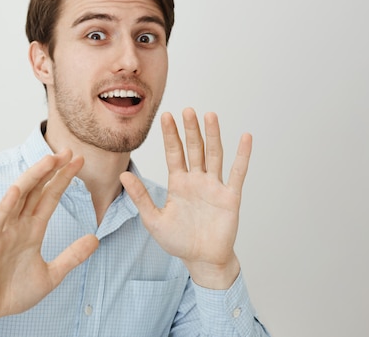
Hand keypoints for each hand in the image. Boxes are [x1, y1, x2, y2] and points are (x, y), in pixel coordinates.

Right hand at [0, 150, 98, 335]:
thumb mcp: (52, 275)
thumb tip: (95, 239)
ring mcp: (2, 231)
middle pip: (36, 190)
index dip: (63, 179)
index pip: (50, 197)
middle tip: (68, 152)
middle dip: (51, 170)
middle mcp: (18, 225)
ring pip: (18, 197)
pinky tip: (17, 189)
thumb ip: (72, 256)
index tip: (78, 162)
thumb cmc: (13, 292)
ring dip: (33, 178)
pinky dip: (6, 205)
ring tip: (49, 161)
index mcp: (32, 230)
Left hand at [120, 108, 251, 288]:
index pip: (174, 153)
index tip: (166, 115)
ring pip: (214, 155)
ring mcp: (214, 186)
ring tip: (210, 115)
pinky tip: (245, 138)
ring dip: (213, 135)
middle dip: (190, 129)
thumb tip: (123, 176)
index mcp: (178, 183)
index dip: (170, 135)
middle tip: (187, 109)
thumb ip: (140, 197)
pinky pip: (237, 173)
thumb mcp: (153, 220)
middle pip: (194, 149)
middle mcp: (197, 180)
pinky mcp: (230, 196)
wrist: (202, 260)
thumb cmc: (178, 241)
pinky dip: (242, 155)